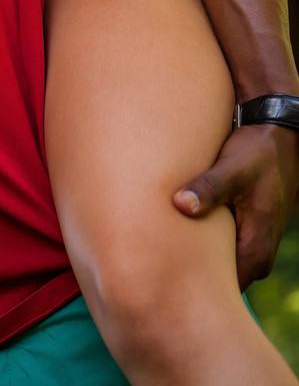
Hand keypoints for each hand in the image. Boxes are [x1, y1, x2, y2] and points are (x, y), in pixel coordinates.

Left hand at [174, 121, 298, 286]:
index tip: (160, 277)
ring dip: (193, 254)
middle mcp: (256, 255)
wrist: (278, 138)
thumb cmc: (258, 154)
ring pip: (217, 263)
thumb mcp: (233, 169)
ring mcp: (250, 244)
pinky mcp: (243, 230)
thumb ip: (208, 189)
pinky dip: (200, 239)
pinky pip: (219, 246)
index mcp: (255, 250)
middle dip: (188, 273)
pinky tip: (176, 227)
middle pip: (217, 280)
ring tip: (158, 245)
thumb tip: (181, 205)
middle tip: (151, 262)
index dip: (191, 287)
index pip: (222, 291)